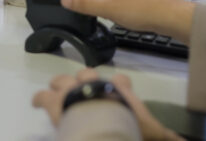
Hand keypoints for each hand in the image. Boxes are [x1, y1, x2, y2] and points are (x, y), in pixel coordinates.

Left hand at [33, 68, 183, 139]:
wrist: (102, 127)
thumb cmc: (127, 126)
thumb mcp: (153, 133)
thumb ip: (168, 137)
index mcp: (119, 90)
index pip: (121, 80)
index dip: (120, 84)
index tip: (118, 87)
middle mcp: (95, 82)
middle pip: (87, 72)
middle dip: (83, 78)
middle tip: (80, 89)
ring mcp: (73, 88)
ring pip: (62, 79)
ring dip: (60, 85)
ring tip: (56, 93)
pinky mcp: (55, 100)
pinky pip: (43, 96)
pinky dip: (39, 99)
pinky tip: (37, 102)